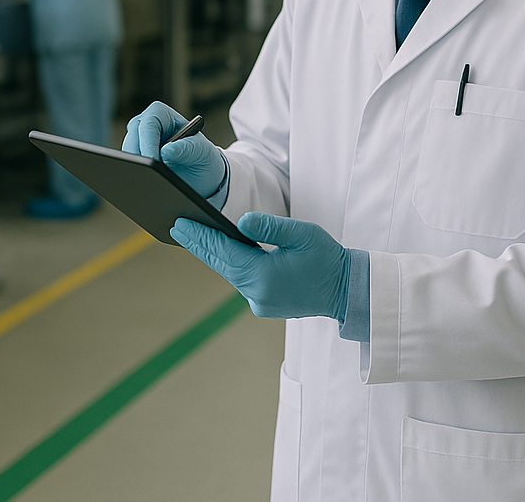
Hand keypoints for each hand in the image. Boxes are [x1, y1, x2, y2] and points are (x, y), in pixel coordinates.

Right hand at [122, 101, 226, 198]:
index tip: (153, 162)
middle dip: (137, 157)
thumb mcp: (202, 152)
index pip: (149, 124)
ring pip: (126, 155)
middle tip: (145, 176)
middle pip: (132, 138)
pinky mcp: (134, 160)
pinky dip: (133, 177)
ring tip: (147, 184)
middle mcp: (144, 125)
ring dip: (134, 169)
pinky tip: (143, 188)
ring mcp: (136, 142)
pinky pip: (127, 168)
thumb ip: (187, 149)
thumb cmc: (202, 157)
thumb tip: (165, 152)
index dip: (148, 142)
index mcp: (161, 114)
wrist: (200, 176)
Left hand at [170, 212, 351, 320]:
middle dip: (200, 244)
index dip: (200, 237)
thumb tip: (240, 221)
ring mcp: (260, 302)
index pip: (224, 252)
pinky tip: (223, 252)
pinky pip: (242, 281)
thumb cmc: (328, 258)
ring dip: (214, 255)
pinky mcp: (265, 304)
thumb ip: (270, 226)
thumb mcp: (302, 234)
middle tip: (177, 226)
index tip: (180, 224)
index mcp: (264, 276)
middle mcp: (257, 294)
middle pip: (221, 264)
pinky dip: (230, 265)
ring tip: (195, 236)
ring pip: (230, 273)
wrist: (346, 289)